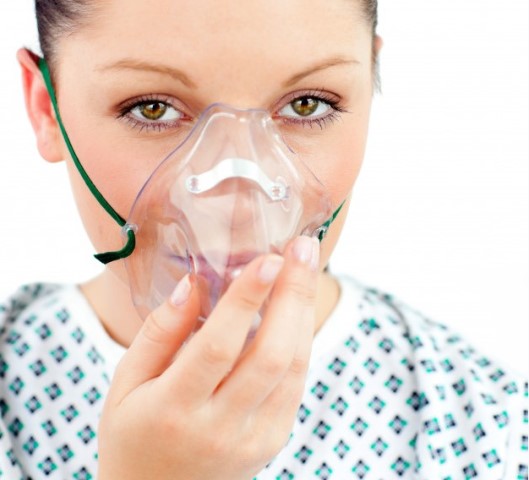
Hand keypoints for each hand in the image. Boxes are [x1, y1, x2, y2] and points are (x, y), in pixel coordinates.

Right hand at [97, 236, 319, 479]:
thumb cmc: (135, 432)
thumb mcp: (125, 382)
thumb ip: (158, 333)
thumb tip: (190, 286)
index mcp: (172, 409)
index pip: (218, 347)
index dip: (246, 299)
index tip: (269, 258)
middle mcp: (219, 427)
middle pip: (270, 355)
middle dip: (292, 295)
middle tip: (302, 249)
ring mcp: (253, 438)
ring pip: (293, 368)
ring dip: (304, 312)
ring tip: (307, 267)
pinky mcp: (273, 440)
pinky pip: (297, 383)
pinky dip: (302, 339)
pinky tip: (298, 307)